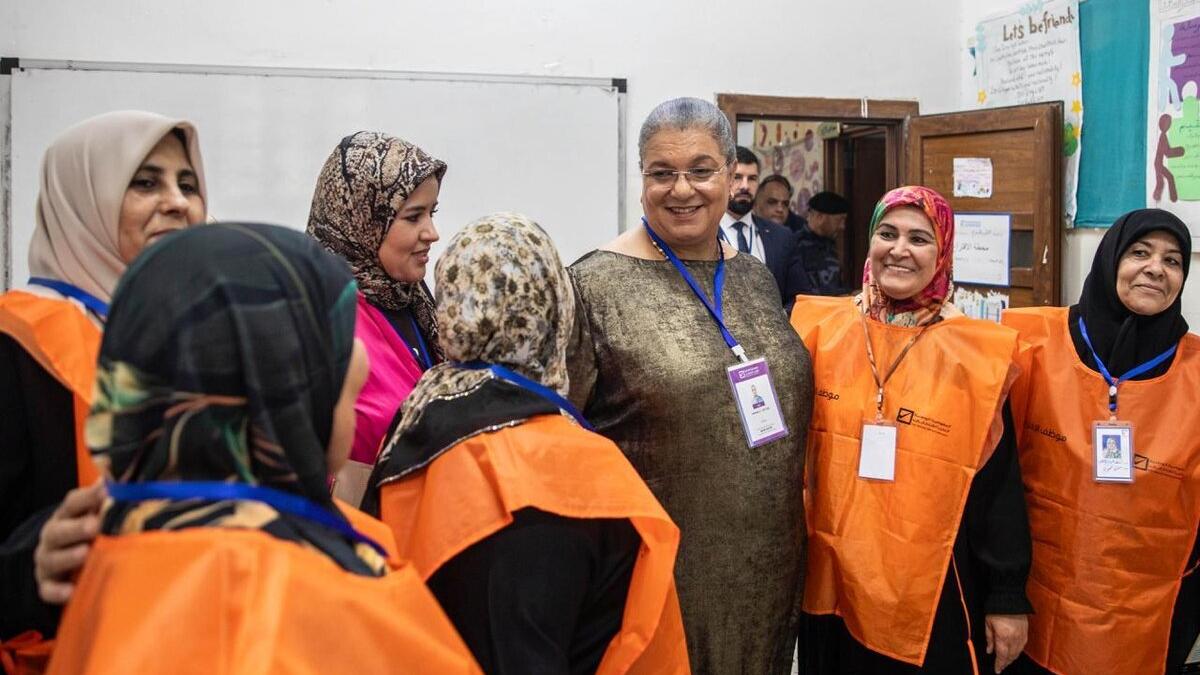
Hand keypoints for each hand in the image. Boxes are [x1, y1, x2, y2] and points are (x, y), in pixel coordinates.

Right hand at [35, 481, 105, 603]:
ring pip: (52, 558)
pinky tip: (70, 591)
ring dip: (68, 556)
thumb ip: (103, 496)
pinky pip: (48, 589)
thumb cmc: (84, 535)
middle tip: (95, 525)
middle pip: (59, 530)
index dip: (87, 497)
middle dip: (76, 527)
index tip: (104, 490)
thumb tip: (113, 467)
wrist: (60, 567)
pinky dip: (57, 591)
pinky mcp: (47, 585)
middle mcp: (53, 536)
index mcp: (67, 516)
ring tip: (84, 553)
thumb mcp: (93, 514)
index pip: (72, 503)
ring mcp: (48, 561)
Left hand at [985, 613, 1027, 672]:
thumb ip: (989, 638)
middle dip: (1006, 663)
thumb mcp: (988, 623)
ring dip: (1012, 658)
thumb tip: (989, 651)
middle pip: (1011, 656)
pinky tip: (1014, 652)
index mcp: (1003, 636)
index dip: (999, 664)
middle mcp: (1014, 638)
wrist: (1009, 598)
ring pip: (1018, 652)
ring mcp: (1021, 635)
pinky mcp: (1026, 631)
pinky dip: (1018, 651)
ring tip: (1007, 662)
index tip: (997, 670)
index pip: (1002, 655)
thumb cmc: (996, 609)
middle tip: (1001, 667)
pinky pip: (1023, 646)